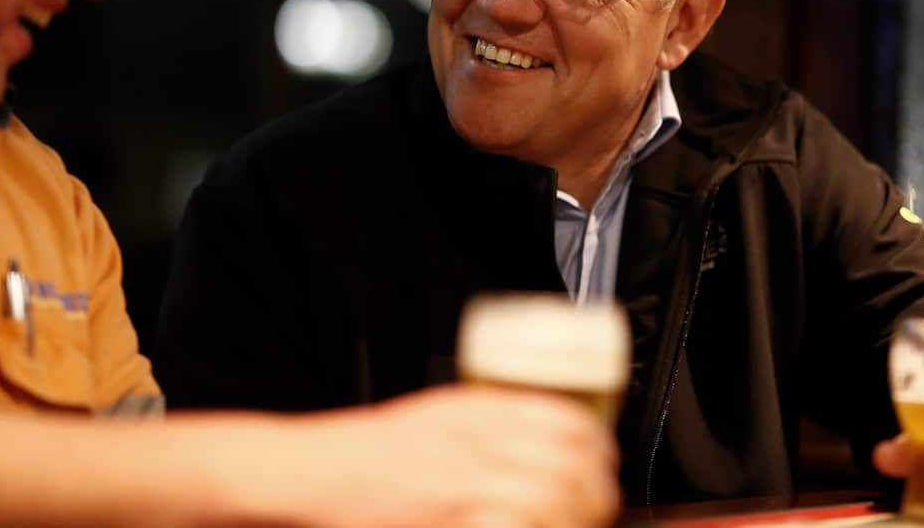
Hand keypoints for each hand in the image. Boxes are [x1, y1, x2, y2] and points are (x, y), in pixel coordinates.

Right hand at [306, 384, 620, 527]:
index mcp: (473, 408)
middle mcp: (473, 439)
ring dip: (578, 511)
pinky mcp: (449, 514)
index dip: (598, 440)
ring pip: (550, 492)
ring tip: (583, 519)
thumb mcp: (436, 413)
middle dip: (598, 484)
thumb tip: (538, 430)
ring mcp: (462, 479)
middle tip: (602, 498)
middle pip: (566, 457)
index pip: (562, 414)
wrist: (318, 472)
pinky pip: (514, 521)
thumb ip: (483, 418)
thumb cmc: (371, 450)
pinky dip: (539, 527)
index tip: (605, 456)